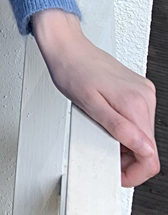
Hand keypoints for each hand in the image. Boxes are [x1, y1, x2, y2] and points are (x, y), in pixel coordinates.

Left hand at [30, 8, 159, 187]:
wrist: (66, 46)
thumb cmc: (70, 71)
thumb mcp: (89, 106)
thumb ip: (119, 129)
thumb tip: (144, 149)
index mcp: (135, 103)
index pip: (151, 156)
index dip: (134, 172)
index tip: (117, 172)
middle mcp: (145, 96)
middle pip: (148, 147)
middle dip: (127, 156)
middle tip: (102, 148)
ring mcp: (143, 91)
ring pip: (144, 134)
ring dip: (125, 141)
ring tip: (101, 130)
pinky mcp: (138, 89)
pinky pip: (138, 118)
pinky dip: (124, 126)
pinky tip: (106, 118)